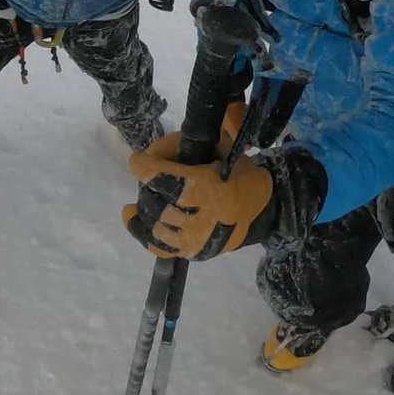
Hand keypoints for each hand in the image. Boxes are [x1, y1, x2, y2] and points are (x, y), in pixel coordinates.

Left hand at [124, 133, 274, 259]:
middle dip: (148, 185)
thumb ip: (194, 142)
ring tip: (148, 193)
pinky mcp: (192, 252)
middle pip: (155, 201)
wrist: (262, 210)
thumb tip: (158, 148)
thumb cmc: (241, 175)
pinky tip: (131, 214)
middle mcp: (196, 216)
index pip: (161, 178)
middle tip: (153, 175)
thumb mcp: (225, 148)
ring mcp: (193, 238)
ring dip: (147, 205)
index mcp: (205, 187)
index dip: (144, 167)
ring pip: (153, 223)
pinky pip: (158, 246)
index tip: (138, 160)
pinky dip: (140, 230)